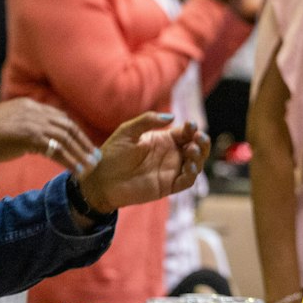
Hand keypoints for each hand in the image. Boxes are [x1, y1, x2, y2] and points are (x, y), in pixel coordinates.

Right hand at [0, 98, 98, 172]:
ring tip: (90, 166)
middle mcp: (33, 110)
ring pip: (65, 139)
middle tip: (94, 156)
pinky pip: (57, 150)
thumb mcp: (8, 125)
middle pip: (68, 126)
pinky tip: (77, 170)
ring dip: (81, 154)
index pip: (60, 117)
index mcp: (28, 105)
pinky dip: (70, 161)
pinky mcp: (30, 136)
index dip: (74, 132)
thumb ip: (26, 128)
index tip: (84, 144)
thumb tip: (40, 141)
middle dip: (83, 142)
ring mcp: (32, 122)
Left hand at [78, 112, 209, 212]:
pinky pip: (187, 181)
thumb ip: (148, 121)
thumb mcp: (128, 131)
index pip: (185, 133)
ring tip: (192, 151)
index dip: (191, 129)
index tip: (191, 125)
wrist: (101, 180)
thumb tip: (172, 117)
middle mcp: (170, 155)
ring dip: (199, 156)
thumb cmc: (112, 154)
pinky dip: (192, 174)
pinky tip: (189, 167)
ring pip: (196, 163)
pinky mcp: (169, 186)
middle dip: (202, 142)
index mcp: (163, 140)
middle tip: (199, 138)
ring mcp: (171, 171)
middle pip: (196, 147)